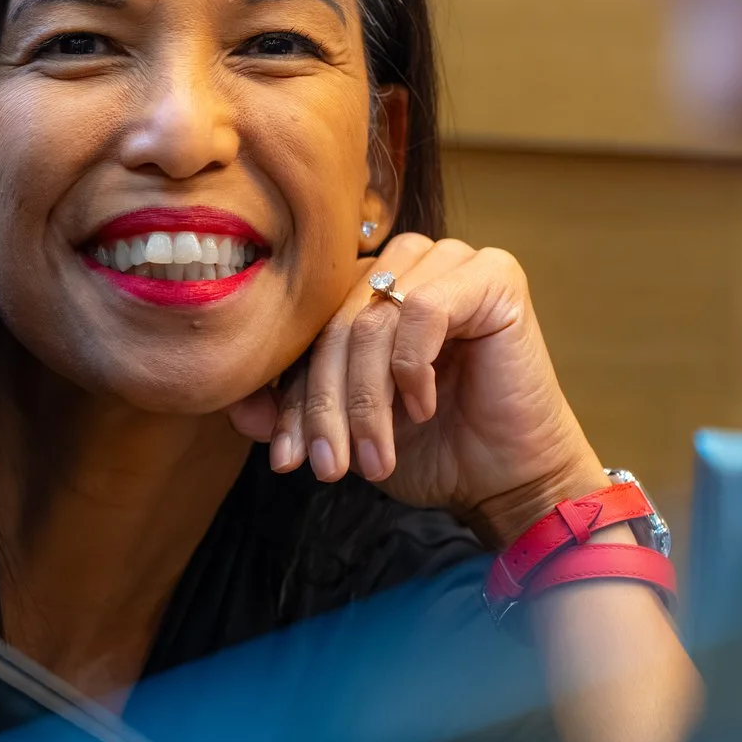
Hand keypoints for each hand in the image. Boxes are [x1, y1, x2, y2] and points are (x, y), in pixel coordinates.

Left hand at [228, 234, 604, 544]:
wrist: (506, 480)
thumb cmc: (432, 449)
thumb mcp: (345, 429)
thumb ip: (292, 408)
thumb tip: (235, 408)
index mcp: (369, 285)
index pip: (308, 326)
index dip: (290, 393)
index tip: (283, 457)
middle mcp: (408, 262)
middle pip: (335, 321)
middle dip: (322, 403)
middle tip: (325, 465)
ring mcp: (453, 261)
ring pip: (372, 318)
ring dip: (364, 400)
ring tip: (372, 459)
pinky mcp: (494, 275)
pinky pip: (424, 311)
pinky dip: (412, 369)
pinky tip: (424, 408)